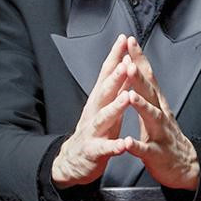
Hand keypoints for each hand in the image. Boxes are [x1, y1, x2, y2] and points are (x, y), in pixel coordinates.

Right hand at [51, 34, 138, 186]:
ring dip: (115, 107)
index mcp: (98, 100)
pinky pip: (104, 148)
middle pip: (104, 91)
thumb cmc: (94, 131)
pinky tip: (123, 144)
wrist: (73, 161)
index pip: (106, 74)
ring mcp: (92, 131)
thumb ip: (114, 86)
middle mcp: (93, 112)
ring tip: (127, 97)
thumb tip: (125, 62)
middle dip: (115, 77)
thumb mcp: (104, 105)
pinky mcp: (93, 151)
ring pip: (103, 117)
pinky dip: (114, 146)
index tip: (123, 39)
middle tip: (126, 63)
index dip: (114, 56)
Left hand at [118, 38, 200, 190]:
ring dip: (141, 106)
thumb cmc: (166, 136)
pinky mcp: (157, 153)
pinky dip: (136, 145)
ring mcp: (160, 134)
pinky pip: (146, 149)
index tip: (129, 42)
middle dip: (139, 77)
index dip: (139, 59)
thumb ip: (145, 90)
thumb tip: (134, 66)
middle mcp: (161, 115)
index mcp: (158, 103)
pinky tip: (127, 142)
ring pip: (152, 117)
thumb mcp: (156, 109)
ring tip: (130, 96)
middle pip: (150, 92)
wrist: (185, 165)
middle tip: (128, 62)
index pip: (148, 77)